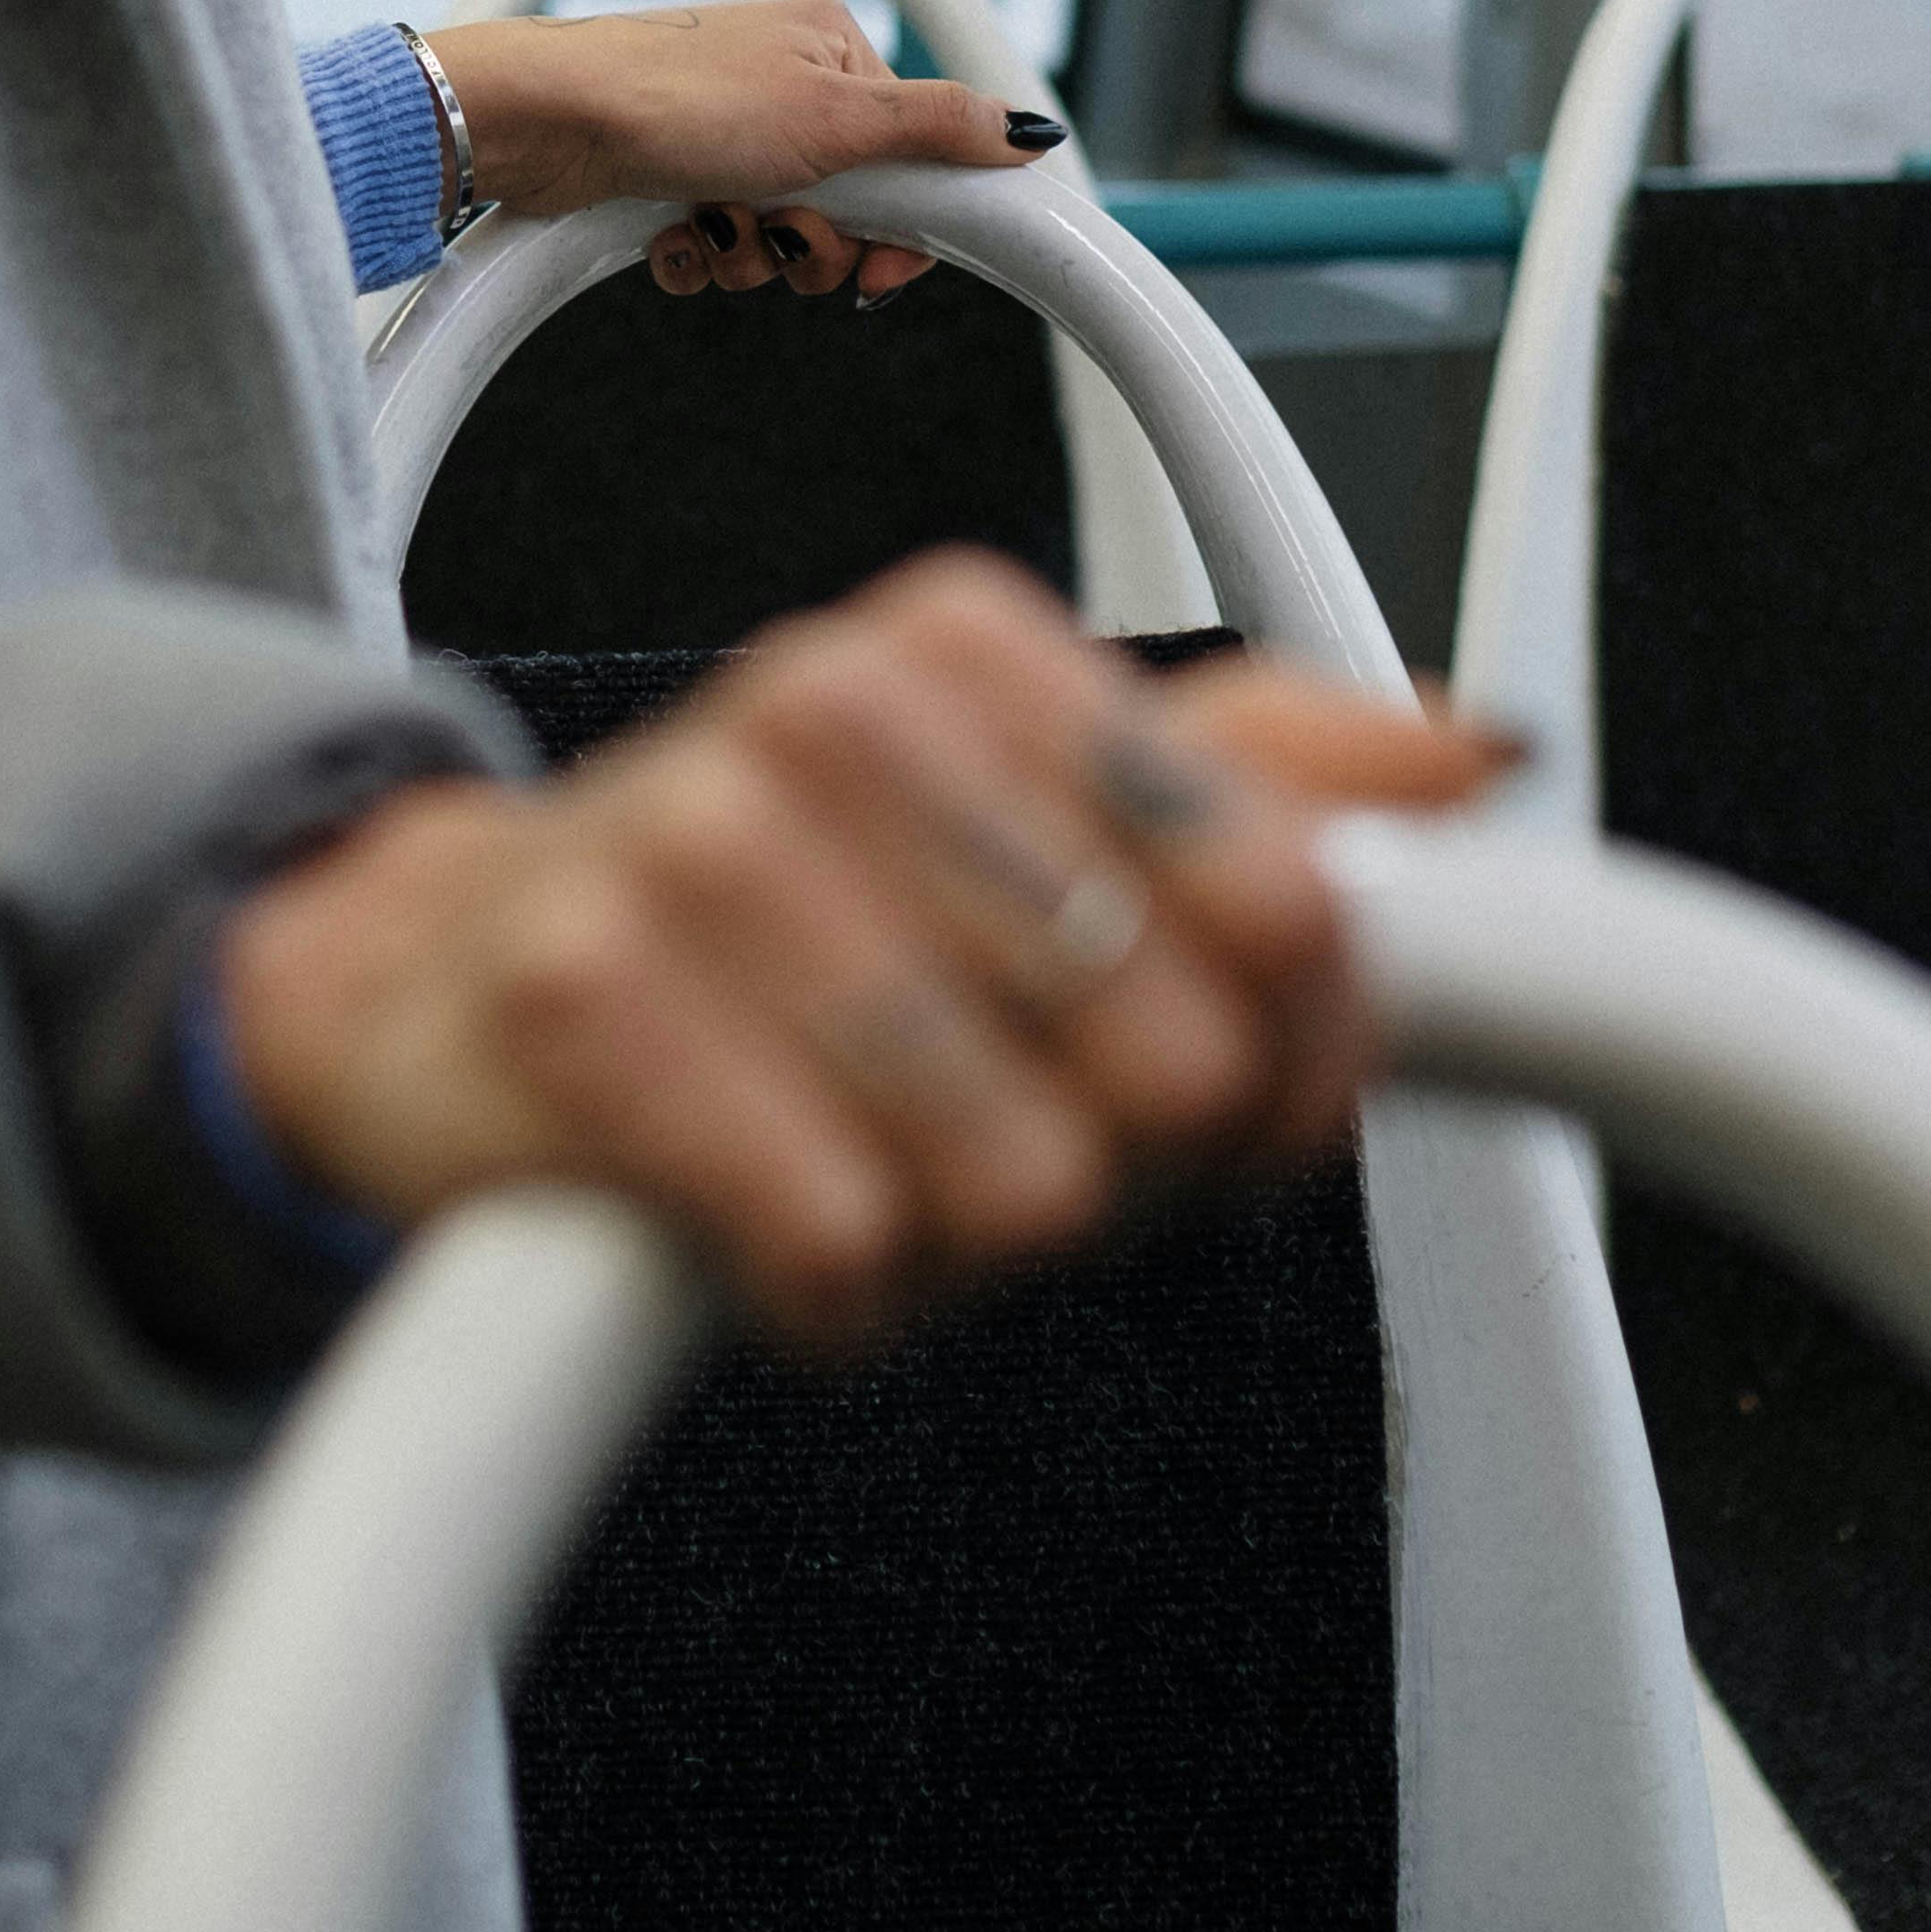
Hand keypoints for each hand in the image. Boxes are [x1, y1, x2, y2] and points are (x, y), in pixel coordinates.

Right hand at [220, 554, 1505, 1340]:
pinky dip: (827, 1291)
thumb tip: (1479, 751)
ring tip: (863, 1156)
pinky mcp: (579, 1001)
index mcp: (972, 640)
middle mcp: (833, 701)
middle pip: (1174, 1064)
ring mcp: (695, 841)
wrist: (450, 985)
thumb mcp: (1023, 815)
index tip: (1210, 1088)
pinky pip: (839, 1248)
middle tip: (985, 1121)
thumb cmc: (775, 918)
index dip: (1288, 1061)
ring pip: (1020, 1179)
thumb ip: (1262, 782)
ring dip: (955, 1233)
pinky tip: (763, 1213)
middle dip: (1111, 1158)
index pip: (1297, 902)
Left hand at [421, 0, 1059, 306]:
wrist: (546, 120)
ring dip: (751, 255)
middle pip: (848, 206)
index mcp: (835, 50)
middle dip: (813, 245)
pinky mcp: (667, 172)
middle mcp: (782, 83)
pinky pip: (714, 242)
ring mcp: (722, 130)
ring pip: (778, 233)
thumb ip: (941, 131)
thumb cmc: (682, 100)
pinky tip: (672, 237)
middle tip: (781, 234)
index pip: (913, 158)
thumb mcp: (838, 118)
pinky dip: (698, 255)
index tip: (879, 276)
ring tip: (712, 228)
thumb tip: (1035, 133)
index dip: (901, 232)